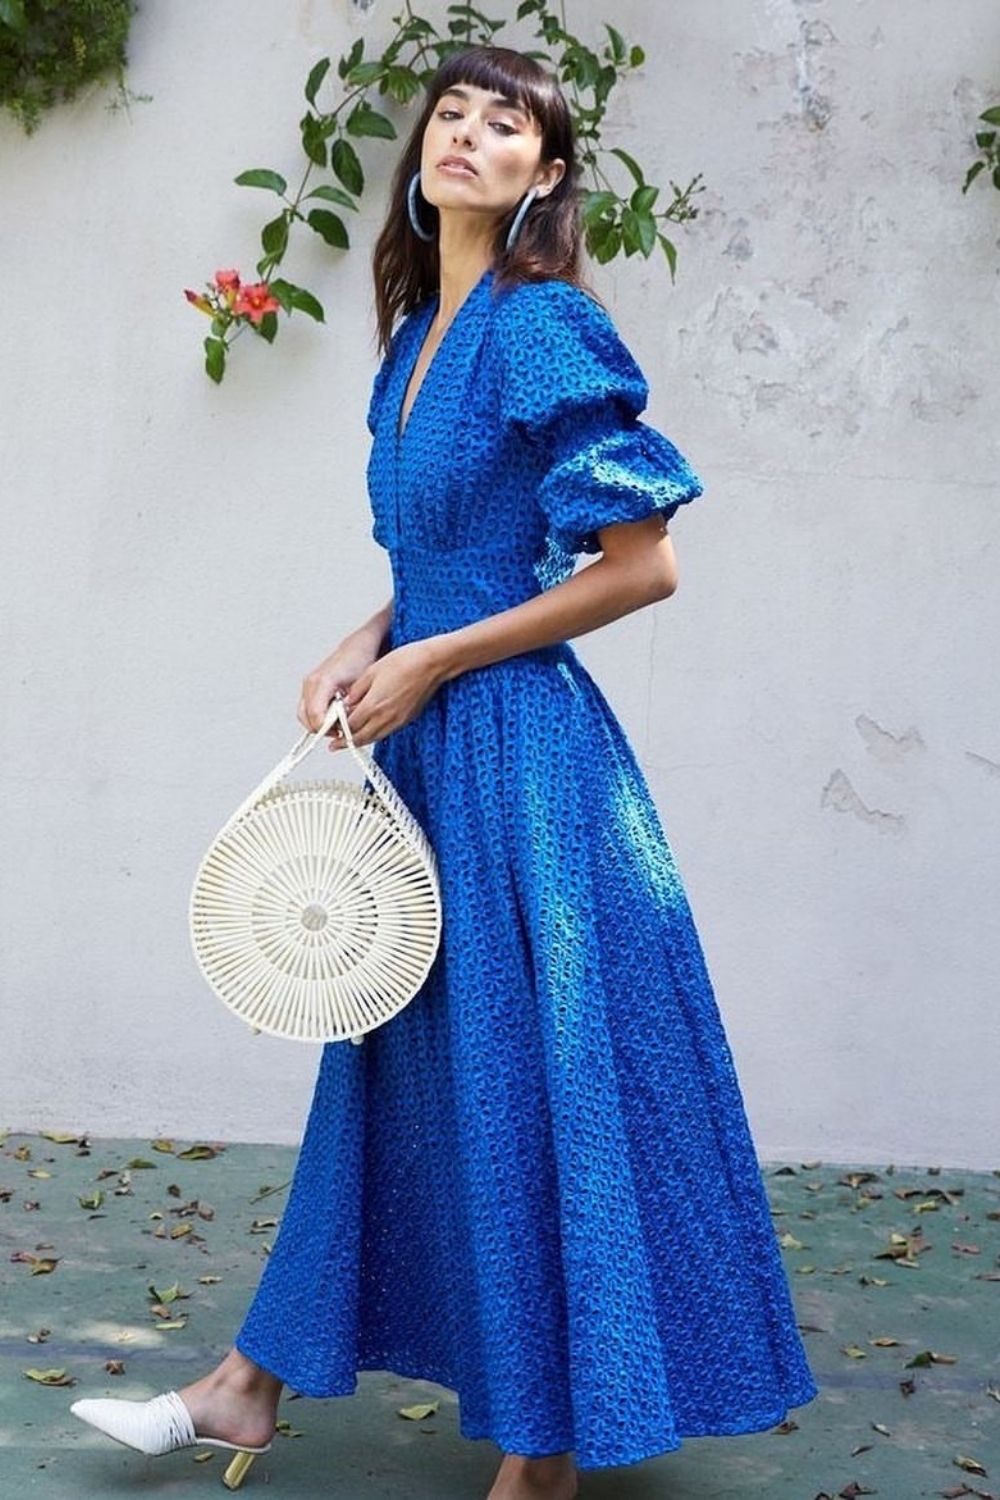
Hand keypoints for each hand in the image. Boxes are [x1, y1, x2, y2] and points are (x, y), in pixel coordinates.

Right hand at [298, 633, 382, 734]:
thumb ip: (351, 707)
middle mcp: (311, 682)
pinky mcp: (308, 687)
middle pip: (306, 717)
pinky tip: (332, 718)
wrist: (356, 649)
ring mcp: (307, 684)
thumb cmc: (360, 663)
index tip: (339, 733)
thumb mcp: (359, 688)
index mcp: (323, 681)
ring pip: (303, 715)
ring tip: (336, 725)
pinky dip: (316, 717)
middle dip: (322, 729)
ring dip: (318, 724)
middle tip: (339, 732)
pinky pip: (306, 709)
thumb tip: (347, 727)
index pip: (316, 713)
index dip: (326, 728)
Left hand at [329, 639, 443, 750]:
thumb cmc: (404, 662)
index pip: (350, 725)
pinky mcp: (407, 719)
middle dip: (345, 743)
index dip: (338, 728)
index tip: (331, 728)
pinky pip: (386, 732)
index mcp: (373, 705)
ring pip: (374, 737)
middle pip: (361, 737)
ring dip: (360, 742)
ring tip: (349, 743)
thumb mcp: (372, 672)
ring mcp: (397, 720)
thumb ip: (356, 691)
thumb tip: (346, 703)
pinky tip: (370, 732)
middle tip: (335, 746)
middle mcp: (385, 717)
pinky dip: (374, 735)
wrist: (431, 664)